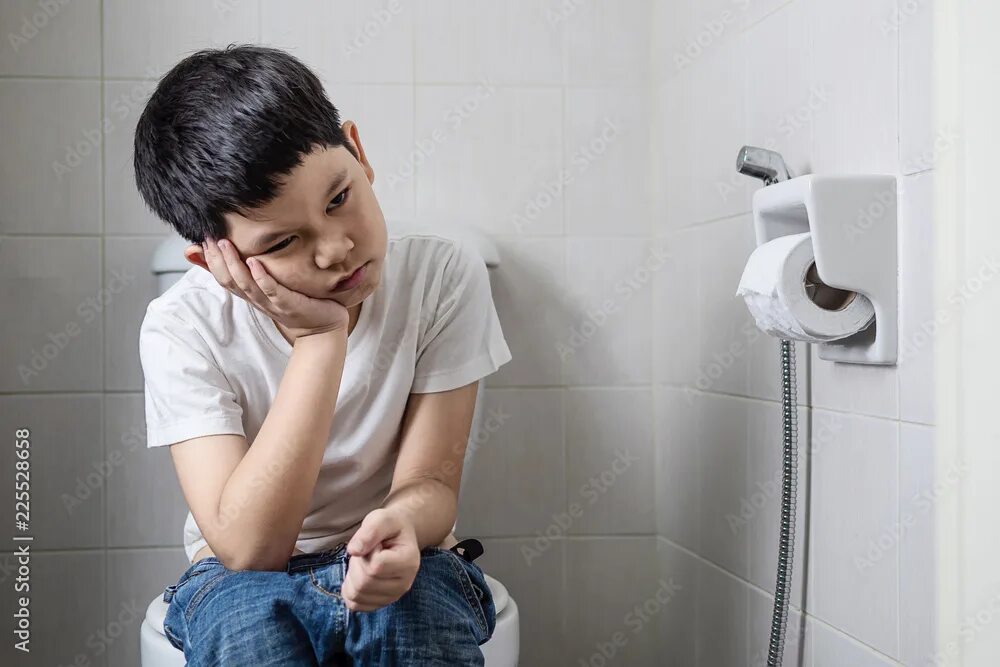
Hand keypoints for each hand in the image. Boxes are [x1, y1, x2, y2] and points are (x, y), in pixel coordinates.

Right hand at [201, 237, 350, 339]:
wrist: (324, 329)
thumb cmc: (299, 303)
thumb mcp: (272, 288)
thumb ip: (258, 273)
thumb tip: (246, 257)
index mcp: (252, 296)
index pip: (223, 278)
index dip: (210, 261)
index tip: (204, 239)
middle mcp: (258, 301)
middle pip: (229, 281)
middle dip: (217, 260)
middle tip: (210, 238)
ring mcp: (273, 304)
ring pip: (246, 286)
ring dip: (234, 265)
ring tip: (225, 245)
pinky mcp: (290, 305)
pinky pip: (272, 291)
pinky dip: (262, 278)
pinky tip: (255, 262)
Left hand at [342, 508, 420, 611]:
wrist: (400, 536)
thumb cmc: (391, 526)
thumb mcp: (382, 518)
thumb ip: (370, 531)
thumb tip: (353, 551)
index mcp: (409, 562)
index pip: (375, 566)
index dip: (368, 551)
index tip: (377, 543)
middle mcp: (404, 584)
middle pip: (364, 583)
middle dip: (357, 563)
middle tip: (367, 551)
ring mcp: (393, 597)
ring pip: (357, 595)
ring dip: (352, 576)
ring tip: (365, 562)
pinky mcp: (380, 604)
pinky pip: (354, 604)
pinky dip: (349, 590)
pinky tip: (359, 575)